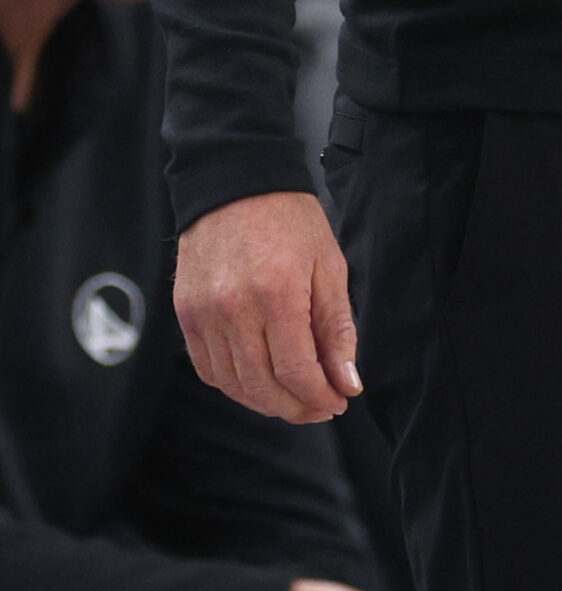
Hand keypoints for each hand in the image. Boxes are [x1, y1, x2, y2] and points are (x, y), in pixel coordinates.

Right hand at [175, 191, 359, 423]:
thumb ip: (337, 328)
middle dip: (296, 407)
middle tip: (320, 407)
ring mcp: (204, 315)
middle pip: (262, 387)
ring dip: (266, 402)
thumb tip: (347, 381)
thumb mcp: (329, 266)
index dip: (319, 396)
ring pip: (234, 385)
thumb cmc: (290, 221)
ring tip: (294, 399)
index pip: (296, 371)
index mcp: (277, 294)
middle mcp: (234, 310)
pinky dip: (235, 385)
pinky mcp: (186, 315)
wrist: (237, 183)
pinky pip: (208, 369)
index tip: (339, 401)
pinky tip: (259, 381)